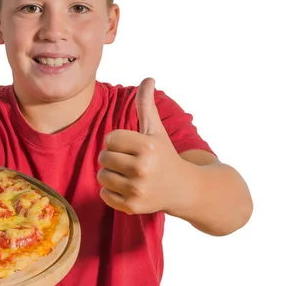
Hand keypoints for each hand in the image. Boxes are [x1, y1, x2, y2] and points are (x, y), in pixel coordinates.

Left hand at [97, 78, 184, 214]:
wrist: (183, 189)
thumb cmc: (164, 155)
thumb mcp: (156, 129)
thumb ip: (146, 104)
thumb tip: (148, 78)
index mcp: (147, 146)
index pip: (110, 139)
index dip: (118, 142)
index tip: (131, 147)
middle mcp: (143, 168)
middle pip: (103, 157)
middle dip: (113, 158)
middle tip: (129, 162)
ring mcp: (137, 189)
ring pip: (101, 176)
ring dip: (111, 175)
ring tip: (128, 175)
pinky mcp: (132, 207)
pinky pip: (104, 195)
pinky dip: (111, 192)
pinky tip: (128, 189)